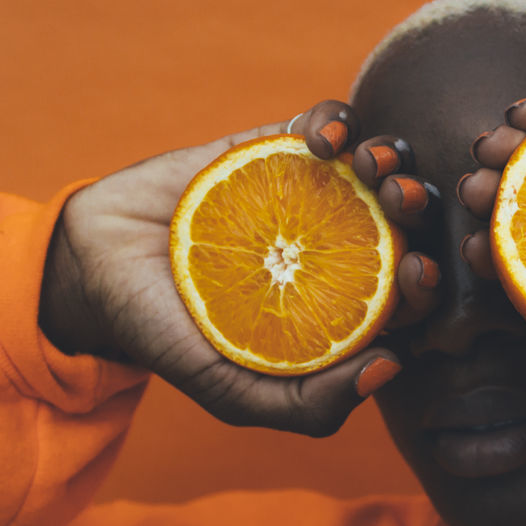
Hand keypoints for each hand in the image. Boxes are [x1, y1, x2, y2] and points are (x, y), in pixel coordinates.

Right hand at [38, 101, 441, 435]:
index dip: (430, 283)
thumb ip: (309, 404)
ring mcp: (316, 192)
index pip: (412, 294)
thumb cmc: (173, 339)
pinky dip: (339, 120)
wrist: (96, 268)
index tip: (417, 273)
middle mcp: (345, 246)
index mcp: (348, 306)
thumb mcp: (237, 394)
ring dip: (394, 159)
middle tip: (401, 205)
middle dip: (422, 210)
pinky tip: (323, 140)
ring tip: (371, 167)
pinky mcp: (280, 146)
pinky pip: (329, 122)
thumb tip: (392, 368)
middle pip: (411, 222)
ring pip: (385, 165)